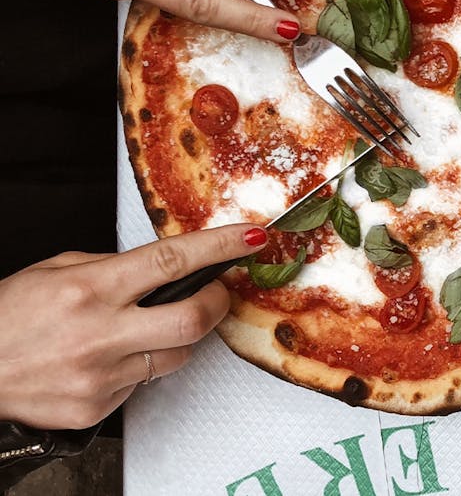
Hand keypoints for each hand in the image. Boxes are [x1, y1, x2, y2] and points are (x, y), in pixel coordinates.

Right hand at [0, 224, 268, 429]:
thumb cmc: (7, 317)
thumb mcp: (56, 271)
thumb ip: (114, 267)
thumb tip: (166, 265)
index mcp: (89, 288)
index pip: (172, 261)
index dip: (220, 248)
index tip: (251, 237)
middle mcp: (98, 333)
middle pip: (192, 320)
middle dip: (217, 302)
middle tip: (215, 292)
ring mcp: (99, 376)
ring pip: (176, 356)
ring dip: (177, 338)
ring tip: (144, 327)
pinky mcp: (95, 408)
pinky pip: (143, 382)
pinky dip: (138, 366)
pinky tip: (108, 358)